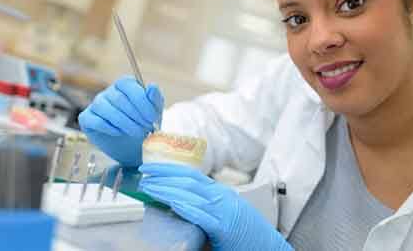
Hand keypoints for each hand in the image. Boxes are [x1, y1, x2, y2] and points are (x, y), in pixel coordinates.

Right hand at [78, 77, 163, 166]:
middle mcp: (109, 92)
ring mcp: (96, 104)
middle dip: (136, 115)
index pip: (128, 85)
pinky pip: (96, 121)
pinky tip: (120, 133)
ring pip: (107, 109)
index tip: (152, 117)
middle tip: (146, 128)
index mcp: (125, 85)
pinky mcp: (87, 118)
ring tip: (136, 132)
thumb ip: (154, 98)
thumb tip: (152, 87)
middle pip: (119, 99)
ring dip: (125, 123)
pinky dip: (110, 129)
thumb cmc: (144, 124)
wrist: (133, 146)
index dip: (141, 101)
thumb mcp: (154, 112)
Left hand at [138, 163, 292, 250]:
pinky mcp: (223, 226)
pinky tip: (170, 202)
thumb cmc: (246, 236)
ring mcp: (223, 209)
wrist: (269, 248)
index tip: (152, 169)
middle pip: (188, 179)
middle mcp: (222, 196)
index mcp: (221, 193)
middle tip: (144, 171)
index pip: (191, 175)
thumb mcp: (225, 215)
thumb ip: (205, 209)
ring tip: (148, 186)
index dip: (170, 170)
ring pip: (190, 193)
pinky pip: (200, 213)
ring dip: (166, 188)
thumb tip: (178, 207)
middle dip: (163, 174)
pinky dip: (184, 206)